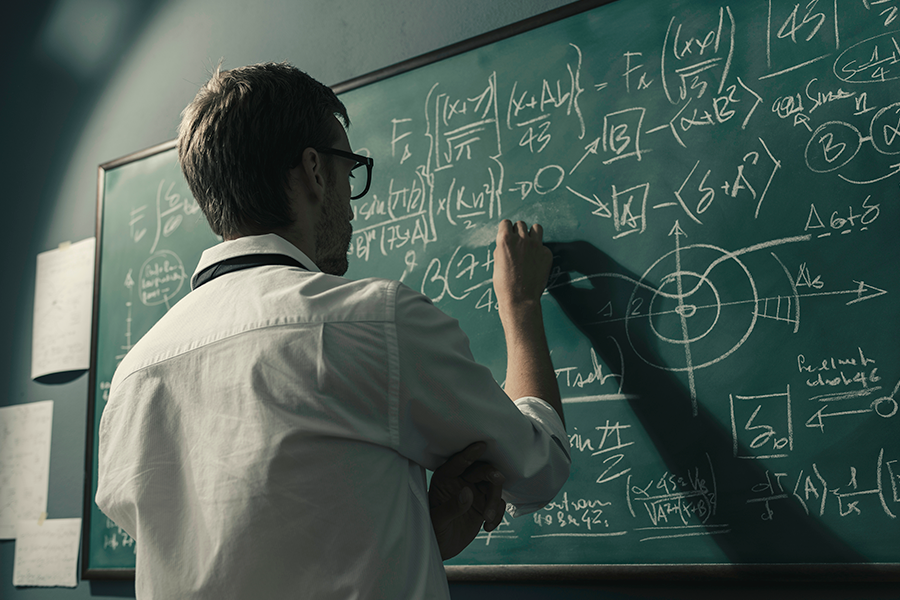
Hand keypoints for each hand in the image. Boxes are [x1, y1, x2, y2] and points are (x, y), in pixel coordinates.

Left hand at [428, 442, 505, 559]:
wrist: (442, 548)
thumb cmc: (434, 531)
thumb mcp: (438, 521)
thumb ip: (452, 507)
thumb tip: (467, 492)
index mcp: (445, 480)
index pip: (458, 463)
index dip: (469, 454)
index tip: (481, 446)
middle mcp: (461, 482)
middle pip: (481, 470)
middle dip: (491, 475)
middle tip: (498, 480)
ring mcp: (474, 492)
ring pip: (493, 486)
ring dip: (495, 500)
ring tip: (488, 518)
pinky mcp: (484, 505)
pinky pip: (498, 503)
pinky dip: (498, 514)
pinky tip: (488, 527)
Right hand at [493, 220, 552, 313]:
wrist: (520, 299)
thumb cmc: (504, 284)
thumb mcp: (497, 263)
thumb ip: (502, 249)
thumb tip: (506, 243)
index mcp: (505, 240)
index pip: (506, 223)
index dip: (505, 230)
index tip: (507, 235)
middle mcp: (521, 239)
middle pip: (521, 224)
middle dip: (518, 232)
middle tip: (517, 243)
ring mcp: (536, 245)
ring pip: (536, 228)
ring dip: (531, 233)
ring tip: (529, 244)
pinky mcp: (546, 253)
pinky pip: (543, 246)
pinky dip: (539, 251)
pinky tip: (535, 262)